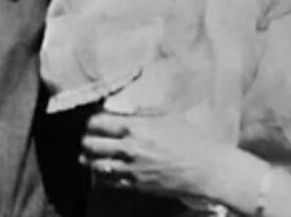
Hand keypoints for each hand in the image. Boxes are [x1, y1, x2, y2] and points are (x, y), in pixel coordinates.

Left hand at [80, 108, 223, 200]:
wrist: (205, 168)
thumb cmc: (190, 138)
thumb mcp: (167, 114)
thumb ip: (142, 109)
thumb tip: (125, 106)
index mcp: (134, 127)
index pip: (96, 123)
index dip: (91, 122)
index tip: (93, 122)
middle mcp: (128, 148)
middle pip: (90, 144)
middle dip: (86, 140)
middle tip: (88, 138)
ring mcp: (130, 169)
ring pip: (94, 165)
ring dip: (89, 159)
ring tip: (90, 155)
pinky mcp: (135, 185)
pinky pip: (108, 181)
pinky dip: (101, 175)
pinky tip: (104, 169)